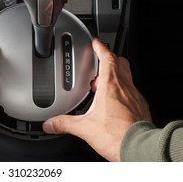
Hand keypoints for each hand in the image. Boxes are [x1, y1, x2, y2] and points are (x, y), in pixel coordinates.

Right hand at [43, 38, 151, 160]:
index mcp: (111, 86)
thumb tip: (50, 123)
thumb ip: (64, 123)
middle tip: (100, 63)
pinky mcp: (140, 108)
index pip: (107, 58)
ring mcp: (135, 97)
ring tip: (103, 85)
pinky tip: (115, 104)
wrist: (139, 148)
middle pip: (121, 63)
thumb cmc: (117, 135)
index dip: (101, 48)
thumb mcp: (84, 128)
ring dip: (116, 77)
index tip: (96, 43)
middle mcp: (125, 88)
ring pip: (127, 78)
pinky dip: (123, 92)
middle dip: (110, 59)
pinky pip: (132, 93)